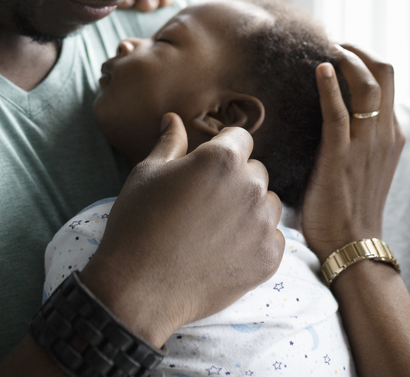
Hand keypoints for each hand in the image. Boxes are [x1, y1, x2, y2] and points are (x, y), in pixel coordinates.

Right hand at [80, 113, 284, 346]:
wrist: (139, 289)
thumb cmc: (137, 225)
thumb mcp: (147, 174)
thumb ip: (170, 143)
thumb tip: (173, 119)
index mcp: (222, 159)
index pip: (240, 138)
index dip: (221, 150)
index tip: (204, 170)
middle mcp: (250, 187)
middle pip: (255, 171)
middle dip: (235, 180)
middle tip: (204, 204)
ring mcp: (262, 225)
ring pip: (268, 204)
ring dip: (249, 210)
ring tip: (214, 230)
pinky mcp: (268, 258)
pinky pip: (272, 238)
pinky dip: (254, 242)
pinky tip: (224, 252)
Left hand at [301, 45, 404, 260]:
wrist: (353, 247)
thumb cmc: (350, 209)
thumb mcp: (365, 166)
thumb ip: (357, 140)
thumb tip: (331, 116)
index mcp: (393, 135)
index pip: (387, 81)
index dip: (366, 60)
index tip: (342, 52)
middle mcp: (385, 134)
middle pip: (385, 71)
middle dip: (360, 49)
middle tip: (335, 44)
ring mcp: (367, 143)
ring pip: (368, 83)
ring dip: (347, 59)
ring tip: (328, 49)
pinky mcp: (341, 155)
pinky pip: (338, 111)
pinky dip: (330, 85)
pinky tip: (319, 69)